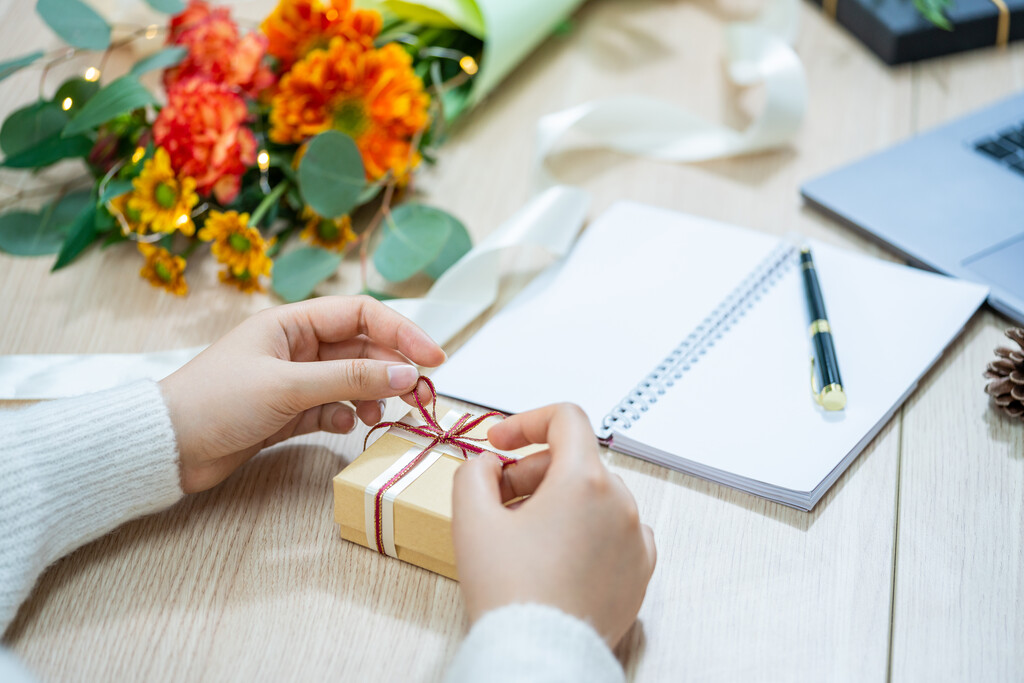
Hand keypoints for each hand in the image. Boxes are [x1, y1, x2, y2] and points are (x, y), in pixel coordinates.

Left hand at [160, 295, 444, 493]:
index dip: (402, 332)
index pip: (362, 315)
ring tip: (385, 415)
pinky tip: (346, 426)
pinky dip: (346, 415)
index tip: (433, 359)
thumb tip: (407, 375)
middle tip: (421, 396)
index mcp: (292, 323)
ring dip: (373, 395)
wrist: (165, 448)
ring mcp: (293, 381)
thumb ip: (349, 380)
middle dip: (393, 370)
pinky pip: (332, 407)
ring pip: (350, 381)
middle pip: (362, 349)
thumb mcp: (288, 386)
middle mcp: (296, 347)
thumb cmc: (216, 402)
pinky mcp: (287, 413)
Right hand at [452, 403, 655, 647]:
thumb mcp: (471, 518)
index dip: (526, 422)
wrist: (539, 655)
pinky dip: (586, 530)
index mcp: (584, 480)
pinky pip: (615, 531)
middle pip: (576, 460)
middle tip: (498, 500)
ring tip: (525, 535)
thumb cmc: (510, 592)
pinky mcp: (640, 570)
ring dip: (559, 501)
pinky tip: (557, 555)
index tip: (501, 443)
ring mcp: (636, 538)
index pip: (566, 419)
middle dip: (532, 472)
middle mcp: (620, 503)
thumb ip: (474, 471)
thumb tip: (490, 465)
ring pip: (595, 496)